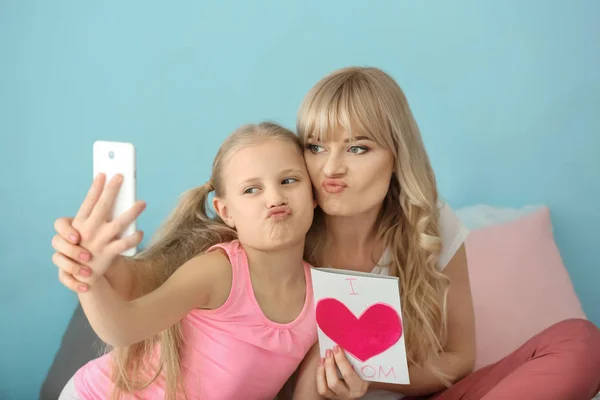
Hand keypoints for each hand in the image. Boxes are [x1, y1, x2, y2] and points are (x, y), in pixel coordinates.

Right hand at [51, 173, 145, 287]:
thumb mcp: (83, 234)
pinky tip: (141, 232)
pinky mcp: (106, 254)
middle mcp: (87, 230)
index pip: (88, 202)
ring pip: (118, 223)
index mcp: (79, 224)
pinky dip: (134, 238)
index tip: (103, 174)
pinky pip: (124, 243)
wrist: (81, 278)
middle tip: (121, 177)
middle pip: (102, 206)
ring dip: (132, 212)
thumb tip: (113, 205)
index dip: (95, 188)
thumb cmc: (84, 252)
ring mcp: (97, 242)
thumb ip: (94, 220)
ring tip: (142, 203)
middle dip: (111, 190)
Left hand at [317, 345, 368, 398]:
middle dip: (329, 365)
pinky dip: (319, 376)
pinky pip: (321, 389)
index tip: (337, 347)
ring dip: (321, 371)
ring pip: (324, 388)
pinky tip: (321, 364)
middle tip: (329, 351)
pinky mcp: (331, 396)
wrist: (364, 382)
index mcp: (359, 386)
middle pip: (334, 383)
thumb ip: (358, 357)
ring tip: (322, 358)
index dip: (340, 360)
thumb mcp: (365, 366)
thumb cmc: (365, 370)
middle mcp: (349, 394)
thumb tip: (347, 340)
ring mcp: (339, 396)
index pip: (348, 375)